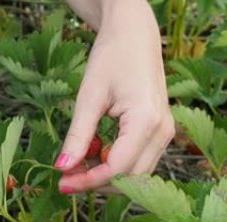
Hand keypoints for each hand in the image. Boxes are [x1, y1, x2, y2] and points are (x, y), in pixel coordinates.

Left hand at [55, 0, 173, 193]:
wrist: (134, 35)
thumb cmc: (111, 58)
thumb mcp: (88, 97)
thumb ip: (77, 136)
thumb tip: (62, 168)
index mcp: (146, 121)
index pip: (116, 169)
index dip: (87, 181)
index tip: (61, 182)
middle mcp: (162, 132)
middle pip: (130, 179)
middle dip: (96, 182)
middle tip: (65, 176)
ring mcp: (165, 133)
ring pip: (136, 174)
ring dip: (105, 174)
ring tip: (78, 159)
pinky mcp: (160, 132)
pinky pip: (138, 160)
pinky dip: (114, 163)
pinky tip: (93, 148)